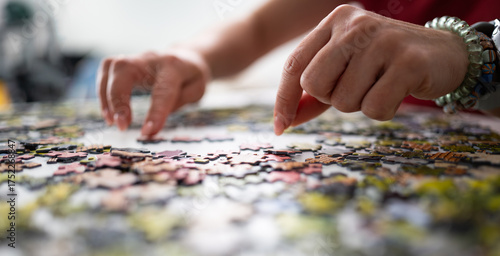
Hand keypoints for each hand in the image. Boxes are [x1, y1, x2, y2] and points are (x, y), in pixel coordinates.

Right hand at [97, 49, 209, 134]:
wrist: (184, 57)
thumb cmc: (189, 78)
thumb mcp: (196, 90)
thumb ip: (177, 103)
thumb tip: (153, 122)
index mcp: (174, 67)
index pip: (164, 90)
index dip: (156, 112)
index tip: (147, 132)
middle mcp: (151, 58)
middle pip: (126, 70)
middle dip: (118, 98)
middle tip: (122, 126)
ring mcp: (135, 57)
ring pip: (111, 67)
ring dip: (106, 96)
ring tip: (111, 121)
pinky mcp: (123, 62)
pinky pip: (105, 71)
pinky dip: (102, 93)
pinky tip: (109, 112)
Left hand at [274, 4, 468, 134]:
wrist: (445, 53)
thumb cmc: (385, 64)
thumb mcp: (346, 68)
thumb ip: (314, 91)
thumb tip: (284, 121)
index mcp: (336, 21)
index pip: (295, 65)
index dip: (284, 99)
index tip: (280, 126)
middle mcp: (356, 24)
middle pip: (315, 85)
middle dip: (331, 99)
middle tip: (357, 88)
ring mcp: (383, 40)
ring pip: (344, 100)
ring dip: (360, 104)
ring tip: (381, 85)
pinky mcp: (408, 62)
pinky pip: (374, 108)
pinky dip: (383, 111)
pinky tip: (398, 92)